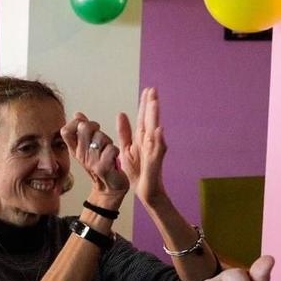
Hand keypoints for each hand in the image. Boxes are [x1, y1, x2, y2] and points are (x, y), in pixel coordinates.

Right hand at [62, 112, 127, 203]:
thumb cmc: (102, 165)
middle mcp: (81, 155)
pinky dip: (115, 151)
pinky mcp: (102, 167)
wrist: (110, 188)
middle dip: (96, 128)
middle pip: (84, 128)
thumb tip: (77, 114)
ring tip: (108, 151)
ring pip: (100, 137)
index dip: (76, 123)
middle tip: (100, 138)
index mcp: (76, 150)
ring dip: (108, 142)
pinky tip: (113, 158)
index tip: (85, 126)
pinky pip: (110, 149)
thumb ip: (83, 130)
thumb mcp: (89, 147)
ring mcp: (91, 162)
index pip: (66, 131)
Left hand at [115, 87, 170, 208]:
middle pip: (150, 120)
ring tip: (155, 102)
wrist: (146, 191)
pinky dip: (158, 140)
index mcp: (141, 138)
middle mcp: (149, 142)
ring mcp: (153, 151)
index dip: (144, 104)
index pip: (143, 118)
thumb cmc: (138, 171)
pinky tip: (158, 130)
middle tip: (152, 89)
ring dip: (155, 117)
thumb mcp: (126, 148)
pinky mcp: (154, 163)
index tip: (147, 89)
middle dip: (151, 105)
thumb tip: (122, 114)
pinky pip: (157, 151)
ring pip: (154, 131)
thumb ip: (124, 132)